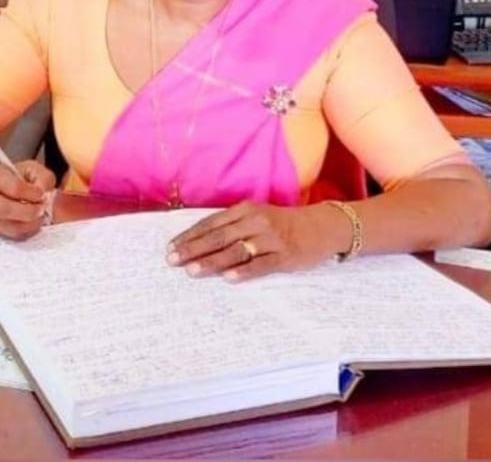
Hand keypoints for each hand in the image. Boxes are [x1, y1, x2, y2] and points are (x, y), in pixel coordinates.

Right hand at [0, 159, 55, 239]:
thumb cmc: (8, 175)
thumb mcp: (28, 167)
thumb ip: (42, 177)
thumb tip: (46, 194)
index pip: (11, 186)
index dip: (30, 193)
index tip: (41, 194)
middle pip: (4, 209)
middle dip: (28, 213)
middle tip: (41, 210)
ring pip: (3, 227)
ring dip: (26, 226)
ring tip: (38, 219)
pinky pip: (4, 236)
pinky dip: (21, 233)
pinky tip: (30, 225)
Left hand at [167, 201, 344, 280]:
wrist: (320, 227)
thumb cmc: (281, 224)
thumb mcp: (256, 217)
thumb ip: (232, 227)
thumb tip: (198, 242)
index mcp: (245, 210)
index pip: (211, 223)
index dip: (190, 236)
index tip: (170, 248)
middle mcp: (256, 221)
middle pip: (219, 237)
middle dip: (193, 249)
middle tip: (172, 261)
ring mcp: (271, 239)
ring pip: (236, 251)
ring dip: (212, 262)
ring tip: (192, 271)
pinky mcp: (285, 256)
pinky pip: (261, 265)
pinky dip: (244, 272)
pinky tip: (228, 279)